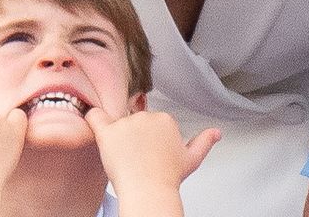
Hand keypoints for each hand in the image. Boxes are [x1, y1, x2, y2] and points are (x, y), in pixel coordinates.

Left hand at [85, 108, 219, 191]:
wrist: (150, 192)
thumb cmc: (168, 178)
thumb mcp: (192, 159)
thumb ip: (204, 142)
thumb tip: (217, 133)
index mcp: (166, 119)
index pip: (150, 121)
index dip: (148, 137)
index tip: (149, 152)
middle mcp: (146, 117)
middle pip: (133, 120)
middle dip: (133, 135)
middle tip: (136, 157)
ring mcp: (126, 124)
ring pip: (116, 122)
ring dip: (117, 136)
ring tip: (123, 158)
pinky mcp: (108, 133)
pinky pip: (94, 117)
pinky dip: (92, 118)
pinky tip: (93, 124)